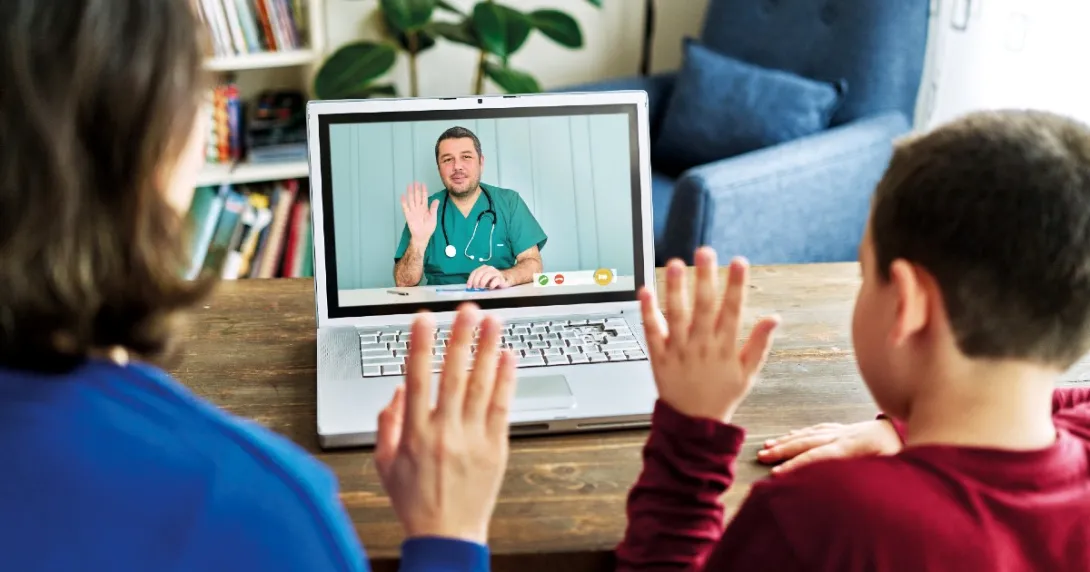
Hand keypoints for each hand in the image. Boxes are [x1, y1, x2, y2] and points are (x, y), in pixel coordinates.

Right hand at [373, 304, 516, 543]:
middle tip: (468, 309)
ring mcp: (473, 438)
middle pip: (455, 374)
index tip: (424, 319)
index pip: (416, 378)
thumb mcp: (385, 464)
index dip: (420, 345)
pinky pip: (502, 407)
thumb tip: (397, 391)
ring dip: (488, 349)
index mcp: (415, 433)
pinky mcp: (496, 447)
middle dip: (461, 337)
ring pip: (482, 385)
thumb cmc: (415, 502)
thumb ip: (388, 424)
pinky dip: (506, 380)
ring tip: (493, 322)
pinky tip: (508, 357)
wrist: (447, 536)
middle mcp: (445, 431)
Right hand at [400, 182, 438, 248]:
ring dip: (410, 193)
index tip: (423, 184)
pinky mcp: (408, 216)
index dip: (424, 190)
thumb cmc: (429, 228)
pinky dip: (404, 202)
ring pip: (411, 200)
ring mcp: (413, 211)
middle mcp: (418, 208)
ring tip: (409, 186)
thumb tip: (437, 200)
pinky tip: (403, 196)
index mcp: (425, 208)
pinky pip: (405, 208)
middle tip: (415, 182)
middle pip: (417, 197)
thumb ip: (434, 209)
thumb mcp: (433, 218)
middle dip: (416, 189)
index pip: (424, 197)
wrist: (422, 236)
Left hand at [467, 265, 508, 288]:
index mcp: (483, 268)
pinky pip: (496, 280)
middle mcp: (489, 268)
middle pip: (480, 272)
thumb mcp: (483, 280)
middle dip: (476, 280)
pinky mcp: (501, 278)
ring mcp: (495, 272)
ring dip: (483, 282)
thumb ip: (477, 282)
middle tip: (475, 287)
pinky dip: (492, 284)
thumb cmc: (492, 280)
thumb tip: (470, 287)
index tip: (469, 287)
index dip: (470, 279)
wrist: (505, 280)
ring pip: (487, 275)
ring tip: (481, 288)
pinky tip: (490, 288)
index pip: (475, 272)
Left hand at [639, 247, 780, 422]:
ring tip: (674, 264)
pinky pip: (652, 332)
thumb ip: (760, 344)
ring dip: (675, 289)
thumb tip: (775, 318)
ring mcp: (679, 351)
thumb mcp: (748, 373)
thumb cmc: (721, 395)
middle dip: (706, 278)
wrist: (693, 424)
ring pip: (677, 316)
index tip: (740, 262)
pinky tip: (645, 291)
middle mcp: (702, 346)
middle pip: (704, 307)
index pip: (733, 311)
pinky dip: (648, 312)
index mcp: (725, 347)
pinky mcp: (659, 357)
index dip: (737, 285)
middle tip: (705, 252)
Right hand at [757, 419, 902, 475]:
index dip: (798, 465)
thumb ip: (866, 473)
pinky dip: (802, 432)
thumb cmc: (907, 453)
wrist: (922, 428)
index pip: (820, 456)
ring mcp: (847, 428)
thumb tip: (841, 483)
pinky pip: (820, 428)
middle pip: (809, 442)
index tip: (777, 474)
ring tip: (767, 448)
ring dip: (787, 441)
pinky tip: (790, 436)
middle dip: (784, 450)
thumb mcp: (892, 467)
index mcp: (856, 445)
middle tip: (761, 457)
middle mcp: (847, 434)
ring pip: (811, 433)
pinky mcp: (850, 427)